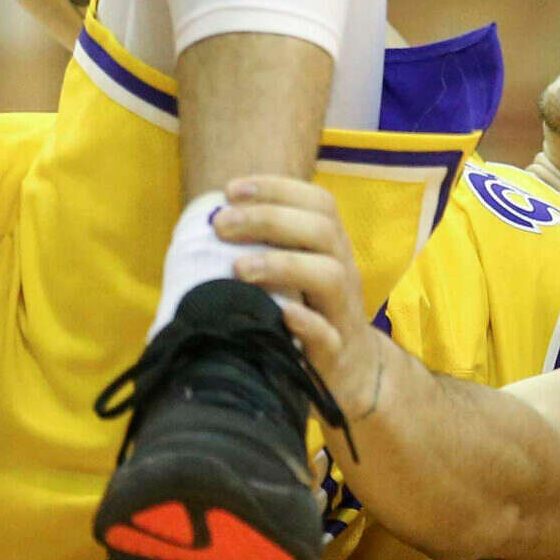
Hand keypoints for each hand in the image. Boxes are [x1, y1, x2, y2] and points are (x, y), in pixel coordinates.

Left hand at [216, 176, 393, 424]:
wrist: (350, 370)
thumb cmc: (307, 310)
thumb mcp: (296, 271)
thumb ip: (266, 245)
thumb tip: (208, 221)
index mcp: (331, 247)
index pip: (318, 203)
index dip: (277, 189)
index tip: (231, 190)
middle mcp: (342, 270)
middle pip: (321, 230)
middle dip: (268, 219)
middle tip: (221, 225)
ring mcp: (342, 311)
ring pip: (330, 275)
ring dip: (282, 265)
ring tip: (239, 268)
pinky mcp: (335, 352)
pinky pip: (329, 335)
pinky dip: (306, 323)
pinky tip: (282, 314)